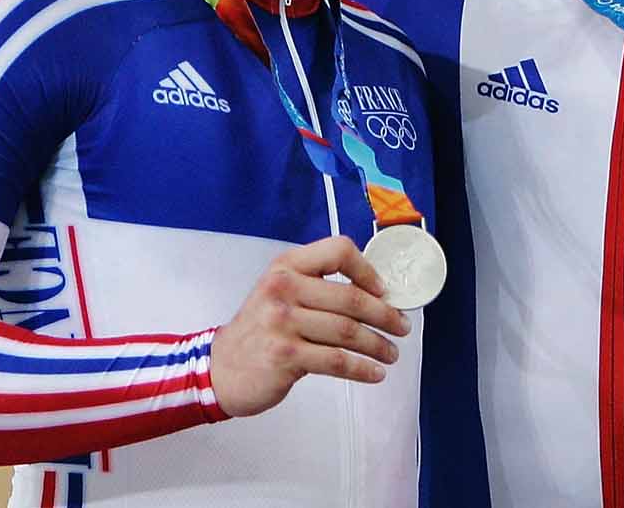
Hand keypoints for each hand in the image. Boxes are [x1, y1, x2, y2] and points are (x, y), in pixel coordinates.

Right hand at [207, 235, 410, 418]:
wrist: (222, 367)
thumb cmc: (260, 329)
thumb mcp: (279, 291)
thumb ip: (317, 286)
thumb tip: (375, 295)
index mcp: (287, 266)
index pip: (338, 251)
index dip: (367, 270)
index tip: (384, 290)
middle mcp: (284, 289)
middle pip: (351, 299)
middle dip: (385, 315)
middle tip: (402, 327)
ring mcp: (283, 323)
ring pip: (348, 332)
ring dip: (378, 345)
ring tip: (391, 353)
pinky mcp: (286, 356)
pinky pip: (337, 361)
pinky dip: (362, 369)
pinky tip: (374, 373)